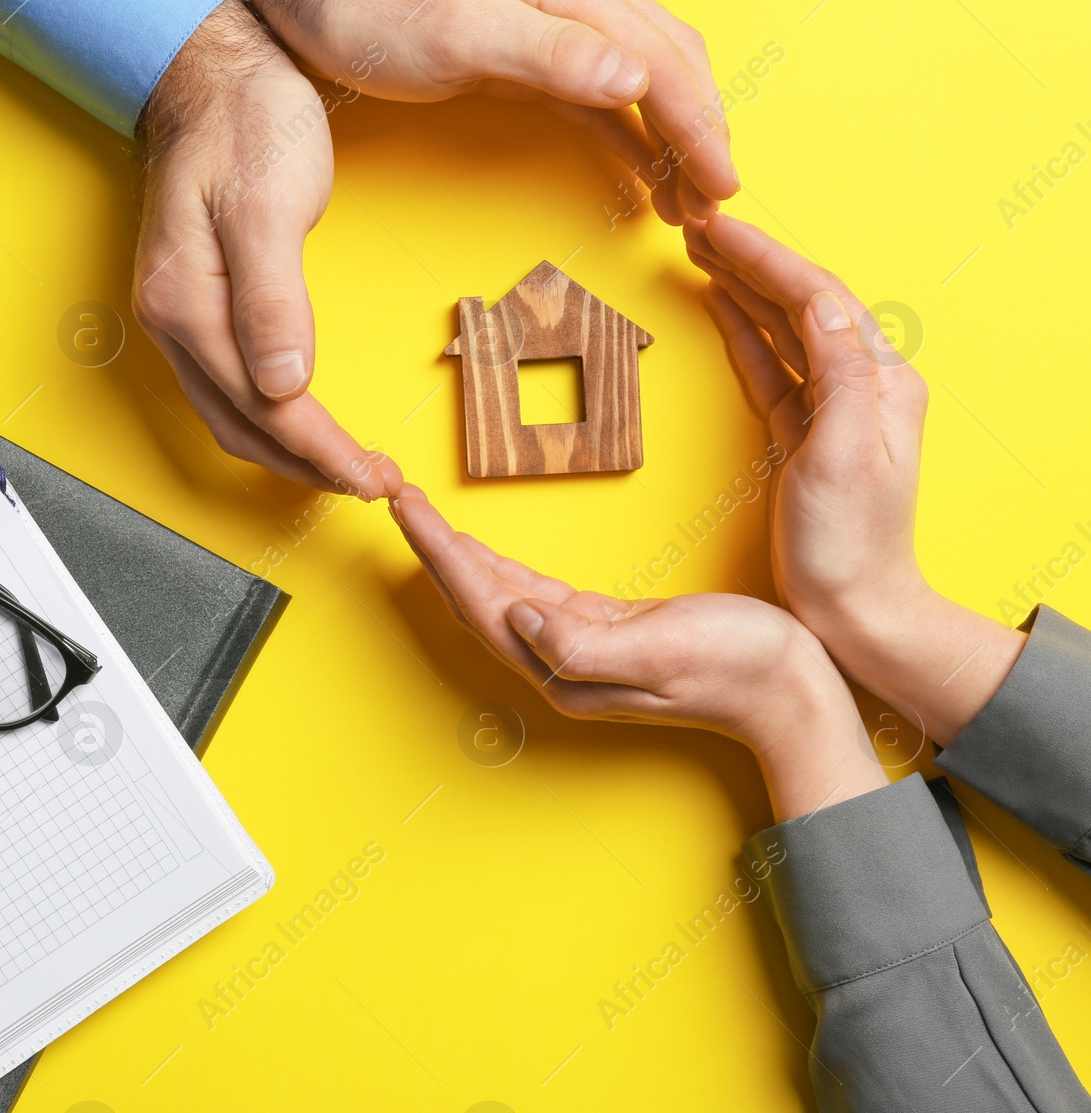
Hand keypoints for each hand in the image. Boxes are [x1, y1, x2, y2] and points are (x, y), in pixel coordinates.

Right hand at [134, 0, 402, 498]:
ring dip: (290, 453)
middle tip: (373, 483)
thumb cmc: (247, 122)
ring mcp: (180, 318)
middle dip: (310, 467)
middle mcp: (173, 321)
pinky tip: (305, 424)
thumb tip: (282, 386)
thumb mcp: (268, 202)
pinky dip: (271, 422)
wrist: (214, 73)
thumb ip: (272, 300)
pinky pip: (229, 391)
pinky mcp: (197, 307)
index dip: (321, 452)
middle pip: (242, 428)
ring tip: (348, 468)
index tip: (371, 477)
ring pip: (232, 418)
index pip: (262, 408)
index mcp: (188, 302)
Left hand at [220, 0, 738, 223]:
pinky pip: (593, 91)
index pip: (664, 61)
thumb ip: (547, 51)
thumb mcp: (452, 26)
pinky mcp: (514, 47)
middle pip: (668, 64)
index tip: (724, 188)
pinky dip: (625, 131)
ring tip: (684, 202)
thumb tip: (636, 78)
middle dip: (701, 135)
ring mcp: (544, 22)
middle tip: (712, 207)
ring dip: (669, 139)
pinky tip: (636, 169)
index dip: (702, 127)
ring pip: (638, 78)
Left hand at [390, 486, 885, 820]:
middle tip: (395, 495)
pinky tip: (482, 550)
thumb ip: (581, 644)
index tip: (405, 506)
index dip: (438, 553)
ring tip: (422, 514)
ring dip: (458, 554)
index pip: (481, 603)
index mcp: (565, 671)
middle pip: (475, 599)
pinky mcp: (603, 633)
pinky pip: (533, 596)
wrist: (792, 692)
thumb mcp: (661, 652)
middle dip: (432, 548)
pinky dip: (501, 567)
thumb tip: (515, 616)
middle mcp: (560, 666)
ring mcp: (579, 652)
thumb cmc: (740, 668)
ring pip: (498, 596)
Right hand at [685, 213, 1024, 744]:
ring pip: (783, 327)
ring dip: (743, 286)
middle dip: (750, 260)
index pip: (819, 297)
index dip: (766, 258)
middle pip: (801, 301)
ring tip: (701, 252)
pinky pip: (770, 364)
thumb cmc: (849, 544)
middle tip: (698, 226)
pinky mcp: (802, 432)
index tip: (718, 227)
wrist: (854, 609)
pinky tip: (721, 307)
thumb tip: (822, 304)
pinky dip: (743, 330)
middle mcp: (862, 385)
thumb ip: (840, 372)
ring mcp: (831, 407)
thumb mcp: (843, 453)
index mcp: (881, 381)